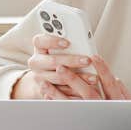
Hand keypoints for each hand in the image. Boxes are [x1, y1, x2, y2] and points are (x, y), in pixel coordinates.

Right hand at [11, 33, 127, 100]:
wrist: (38, 87)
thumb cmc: (54, 62)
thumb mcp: (57, 49)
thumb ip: (65, 42)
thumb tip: (80, 34)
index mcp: (38, 47)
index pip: (40, 39)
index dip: (52, 39)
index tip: (68, 40)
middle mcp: (36, 62)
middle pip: (51, 62)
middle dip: (71, 61)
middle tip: (87, 60)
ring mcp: (41, 78)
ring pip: (57, 80)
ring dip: (77, 80)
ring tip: (94, 79)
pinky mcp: (48, 92)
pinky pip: (60, 96)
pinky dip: (74, 94)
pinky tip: (90, 93)